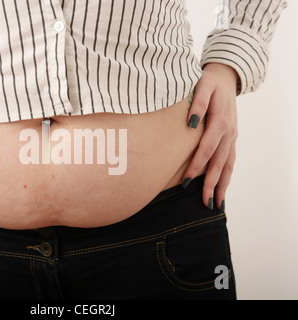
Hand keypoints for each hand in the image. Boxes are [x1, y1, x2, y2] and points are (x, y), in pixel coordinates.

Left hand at [183, 63, 238, 211]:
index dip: (196, 166)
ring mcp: (232, 136)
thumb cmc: (208, 82)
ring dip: (222, 185)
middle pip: (219, 162)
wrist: (226, 77)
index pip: (206, 149)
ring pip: (228, 165)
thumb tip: (190, 124)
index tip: (185, 182)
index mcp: (220, 121)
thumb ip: (197, 104)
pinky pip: (230, 160)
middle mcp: (229, 132)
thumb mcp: (202, 86)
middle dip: (212, 184)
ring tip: (216, 203)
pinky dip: (227, 176)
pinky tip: (222, 188)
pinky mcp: (232, 138)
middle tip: (205, 203)